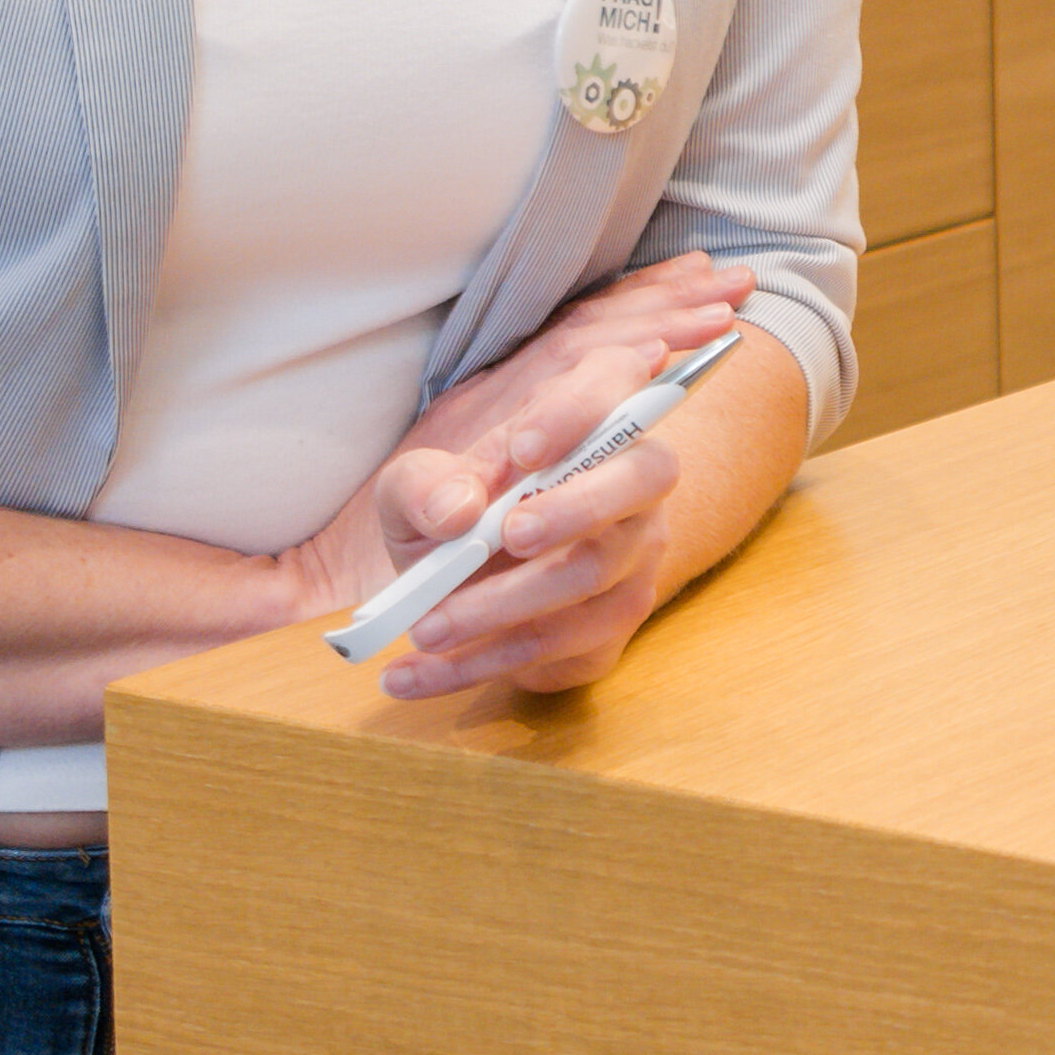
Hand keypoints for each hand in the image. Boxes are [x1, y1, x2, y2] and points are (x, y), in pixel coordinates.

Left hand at [309, 253, 761, 697]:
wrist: (462, 592)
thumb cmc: (453, 516)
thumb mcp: (413, 491)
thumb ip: (421, 484)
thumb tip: (456, 509)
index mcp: (588, 420)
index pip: (615, 379)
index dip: (580, 409)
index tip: (523, 449)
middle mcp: (633, 483)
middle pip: (643, 478)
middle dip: (575, 506)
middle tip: (507, 535)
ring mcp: (633, 559)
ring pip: (591, 574)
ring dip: (501, 604)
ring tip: (426, 627)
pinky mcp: (611, 630)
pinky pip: (556, 646)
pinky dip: (476, 664)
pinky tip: (412, 675)